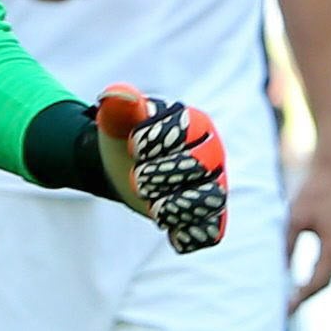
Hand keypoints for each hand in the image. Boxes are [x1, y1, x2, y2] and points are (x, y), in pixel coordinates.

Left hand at [96, 84, 227, 253]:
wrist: (124, 168)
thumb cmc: (125, 139)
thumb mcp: (116, 122)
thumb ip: (119, 109)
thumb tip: (119, 95)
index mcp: (195, 124)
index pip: (183, 131)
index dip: (153, 142)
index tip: (132, 147)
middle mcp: (212, 154)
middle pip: (201, 167)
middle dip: (160, 176)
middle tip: (136, 180)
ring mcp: (213, 186)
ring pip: (210, 202)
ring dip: (175, 208)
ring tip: (153, 207)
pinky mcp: (207, 217)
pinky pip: (209, 232)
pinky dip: (187, 235)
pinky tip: (169, 231)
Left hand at [286, 158, 330, 310]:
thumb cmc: (312, 192)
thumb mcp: (293, 220)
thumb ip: (286, 247)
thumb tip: (278, 272)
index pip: (318, 282)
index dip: (301, 297)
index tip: (286, 309)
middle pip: (325, 281)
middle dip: (306, 296)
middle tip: (286, 309)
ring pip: (328, 272)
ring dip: (311, 286)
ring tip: (291, 297)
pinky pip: (329, 261)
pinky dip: (316, 273)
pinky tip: (301, 277)